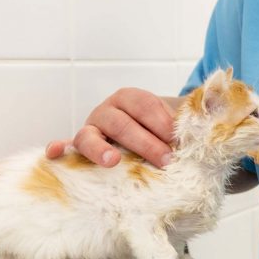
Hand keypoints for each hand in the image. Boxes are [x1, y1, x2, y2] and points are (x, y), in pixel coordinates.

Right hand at [45, 89, 176, 167]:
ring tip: (114, 161)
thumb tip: (203, 129)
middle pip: (123, 123)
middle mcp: (107, 110)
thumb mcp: (168, 121)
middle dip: (146, 143)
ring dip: (101, 149)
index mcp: (129, 97)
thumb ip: (181, 122)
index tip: (179, 141)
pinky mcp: (78, 148)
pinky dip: (58, 149)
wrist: (135, 135)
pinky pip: (66, 148)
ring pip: (90, 136)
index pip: (145, 106)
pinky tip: (55, 153)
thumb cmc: (153, 130)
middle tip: (166, 160)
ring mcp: (90, 128)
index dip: (163, 123)